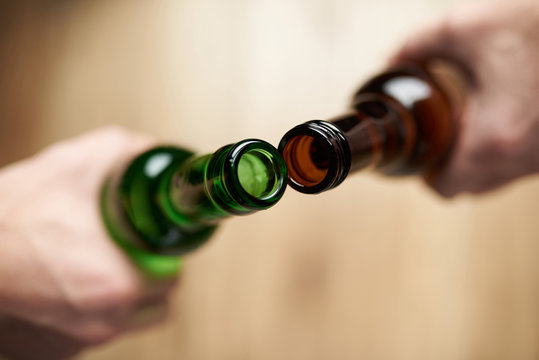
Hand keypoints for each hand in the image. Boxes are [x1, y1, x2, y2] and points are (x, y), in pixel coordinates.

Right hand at [0, 126, 177, 358]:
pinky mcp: (53, 351)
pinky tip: (75, 284)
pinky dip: (93, 311)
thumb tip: (149, 151)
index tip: (157, 240)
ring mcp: (77, 341)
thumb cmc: (9, 215)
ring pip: (125, 322)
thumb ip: (125, 151)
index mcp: (119, 284)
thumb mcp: (73, 164)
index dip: (168, 254)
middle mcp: (103, 322)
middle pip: (155, 305)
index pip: (172, 278)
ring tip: (105, 265)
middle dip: (151, 275)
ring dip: (127, 297)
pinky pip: (91, 331)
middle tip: (135, 249)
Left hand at [392, 0, 538, 196]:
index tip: (421, 154)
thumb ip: (417, 45)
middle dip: (449, 168)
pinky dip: (508, 151)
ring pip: (501, 179)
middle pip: (472, 189)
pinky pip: (526, 164)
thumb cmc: (537, 23)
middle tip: (440, 137)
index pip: (446, 188)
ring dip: (479, 160)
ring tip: (471, 124)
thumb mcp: (466, 27)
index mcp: (495, 139)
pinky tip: (504, 117)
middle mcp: (527, 159)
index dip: (425, 176)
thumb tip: (391, 60)